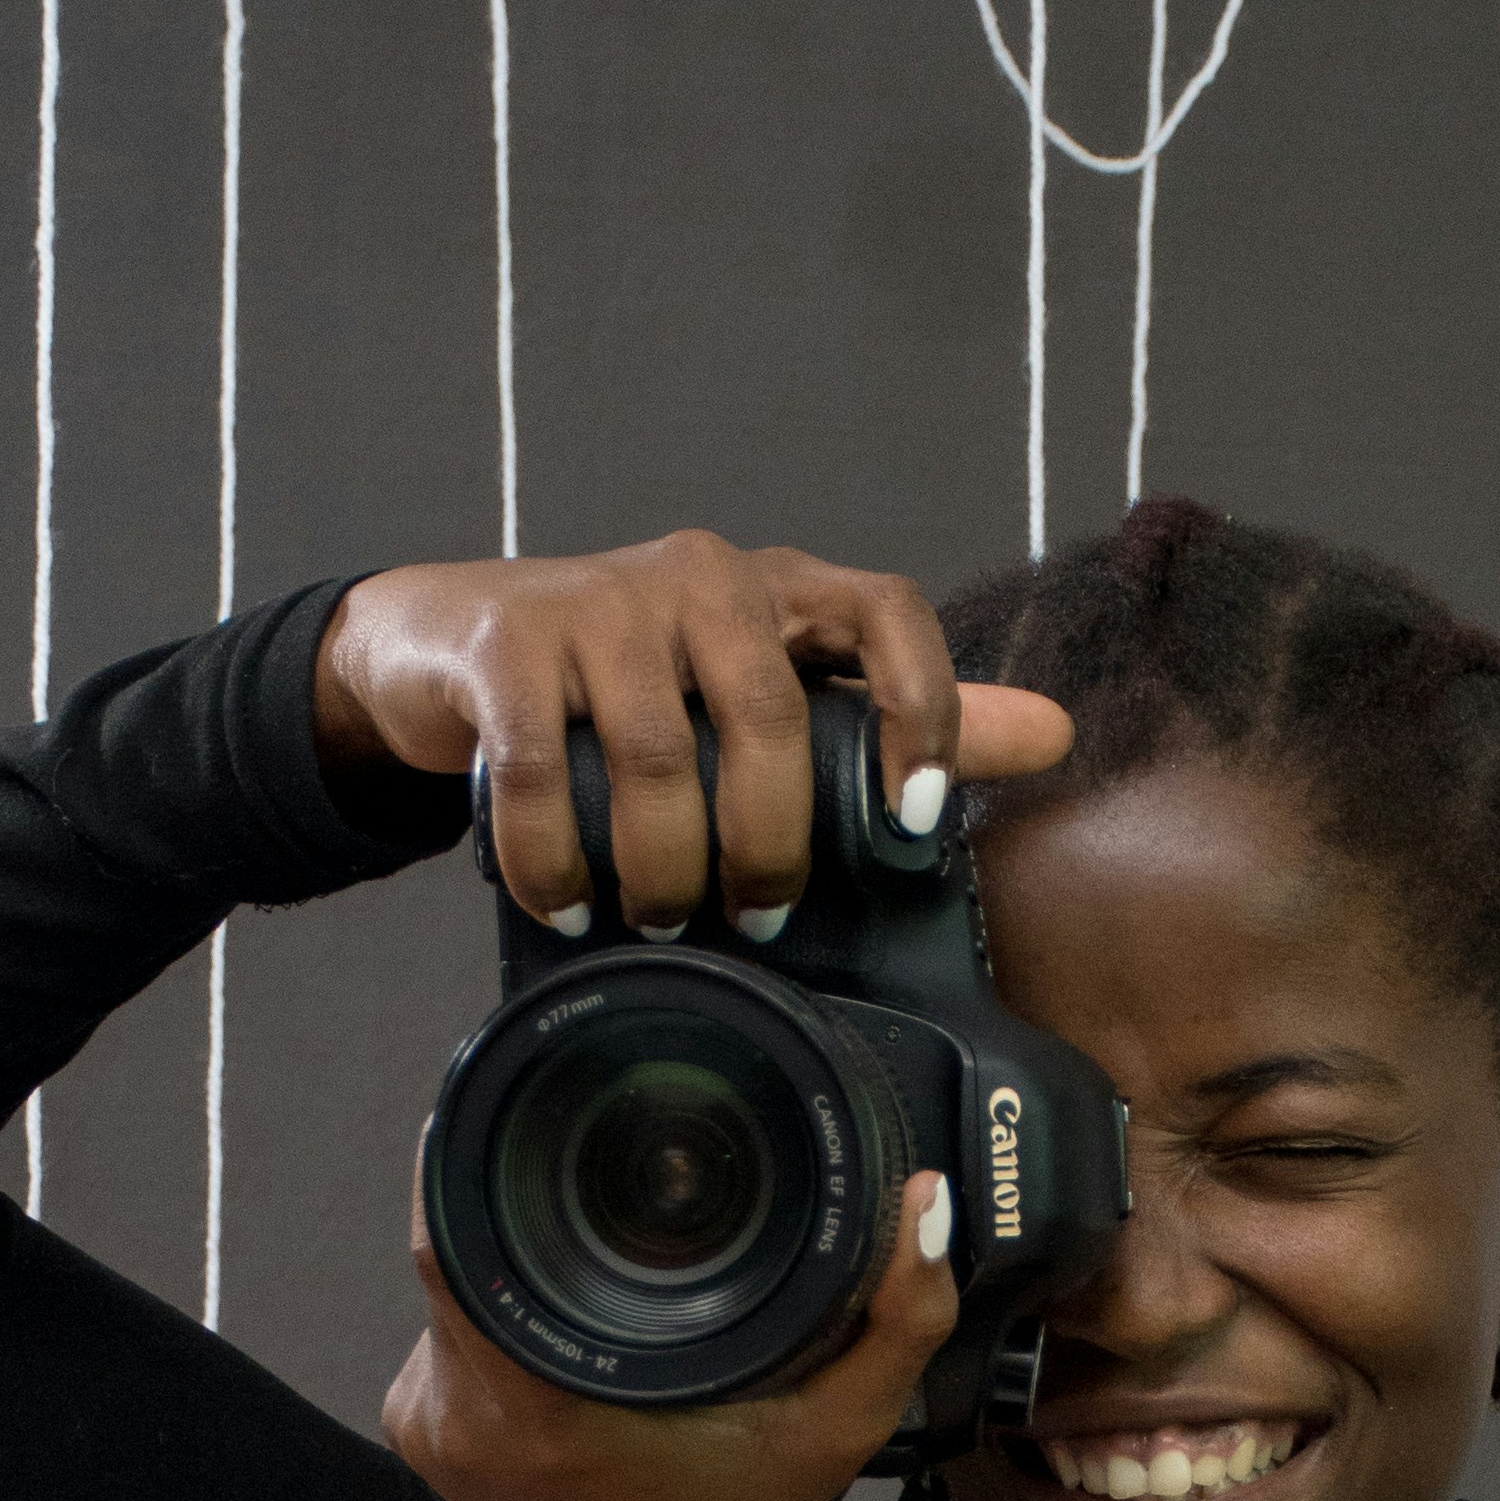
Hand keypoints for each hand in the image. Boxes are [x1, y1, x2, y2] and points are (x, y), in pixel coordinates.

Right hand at [309, 529, 1072, 933]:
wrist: (451, 641)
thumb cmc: (631, 682)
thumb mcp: (761, 691)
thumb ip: (890, 714)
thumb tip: (1048, 735)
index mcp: (781, 591)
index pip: (889, 615)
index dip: (923, 712)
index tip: (918, 821)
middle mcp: (701, 576)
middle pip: (770, 715)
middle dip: (771, 843)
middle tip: (760, 922)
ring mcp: (600, 601)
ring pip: (657, 752)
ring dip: (664, 864)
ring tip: (662, 924)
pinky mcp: (509, 641)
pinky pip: (538, 768)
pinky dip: (554, 857)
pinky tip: (567, 908)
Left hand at [383, 1153, 964, 1500]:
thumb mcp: (835, 1428)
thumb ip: (896, 1321)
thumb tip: (922, 1201)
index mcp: (536, 1409)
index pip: (458, 1238)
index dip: (481, 1156)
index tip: (531, 1110)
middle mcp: (458, 1417)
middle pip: (454, 1246)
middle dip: (517, 1205)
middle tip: (586, 1201)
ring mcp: (423, 1423)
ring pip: (447, 1286)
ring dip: (507, 1264)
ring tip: (579, 1281)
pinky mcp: (410, 1424)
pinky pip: (440, 1332)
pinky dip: (492, 1314)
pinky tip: (554, 1330)